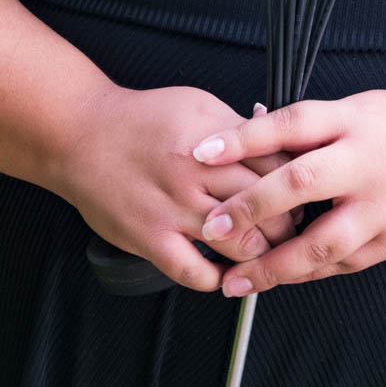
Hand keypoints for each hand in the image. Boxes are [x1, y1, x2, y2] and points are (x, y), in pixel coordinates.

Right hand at [48, 84, 306, 291]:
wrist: (81, 135)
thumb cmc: (142, 119)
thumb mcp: (197, 106)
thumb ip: (238, 128)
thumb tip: (281, 144)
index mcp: (213, 137)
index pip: (275, 165)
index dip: (296, 182)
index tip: (304, 193)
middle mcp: (195, 173)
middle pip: (266, 206)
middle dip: (287, 223)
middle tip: (293, 229)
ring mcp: (172, 208)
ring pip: (239, 244)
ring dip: (260, 255)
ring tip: (267, 254)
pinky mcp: (150, 238)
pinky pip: (195, 273)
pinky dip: (218, 280)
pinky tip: (227, 275)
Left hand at [186, 90, 385, 296]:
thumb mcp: (362, 110)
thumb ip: (315, 126)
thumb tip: (251, 129)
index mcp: (354, 121)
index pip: (291, 123)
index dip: (244, 137)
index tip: (201, 151)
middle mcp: (366, 163)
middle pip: (300, 184)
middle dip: (250, 208)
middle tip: (210, 227)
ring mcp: (381, 207)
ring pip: (321, 243)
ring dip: (273, 266)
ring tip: (233, 280)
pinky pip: (342, 263)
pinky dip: (307, 272)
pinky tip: (276, 280)